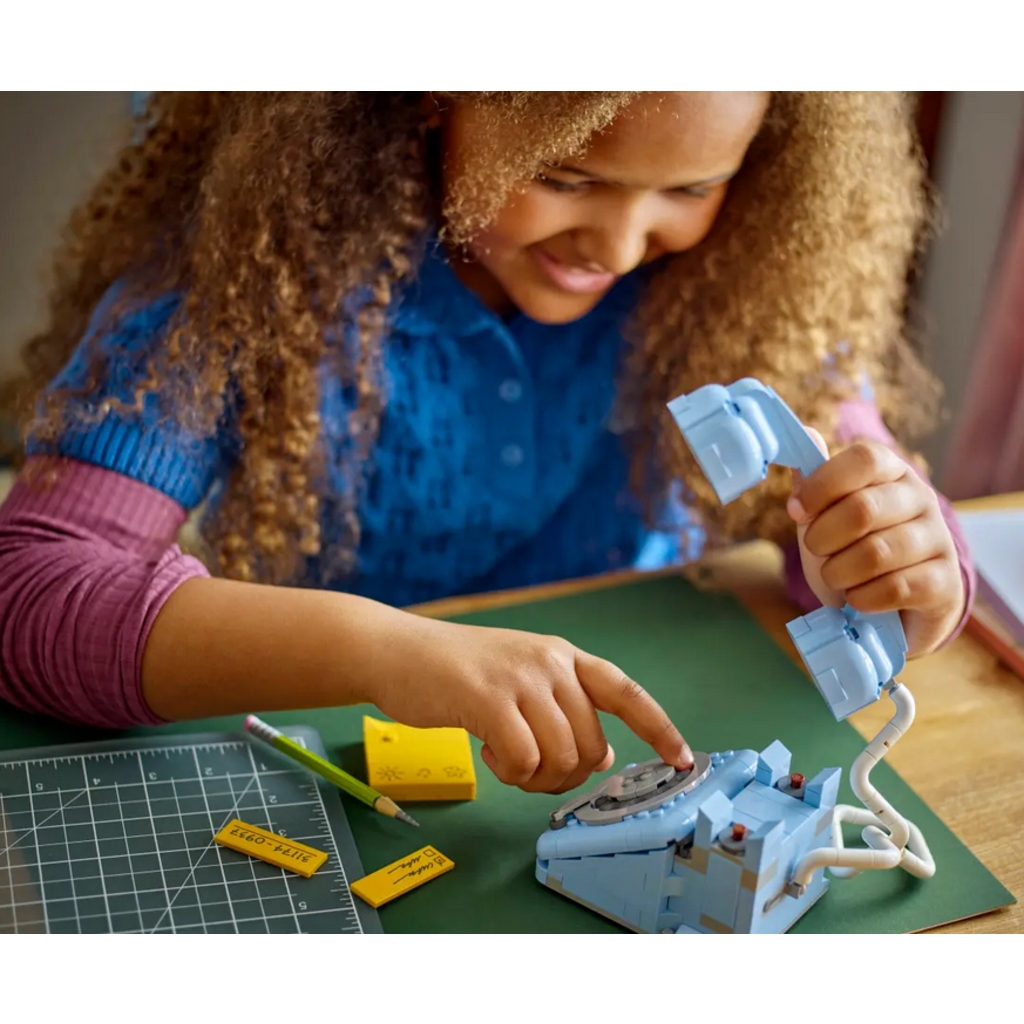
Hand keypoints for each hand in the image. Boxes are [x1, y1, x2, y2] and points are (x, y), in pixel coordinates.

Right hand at [368, 616, 693, 794]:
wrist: (397, 651)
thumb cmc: (459, 674)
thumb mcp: (520, 679)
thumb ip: (561, 708)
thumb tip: (600, 754)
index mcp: (563, 656)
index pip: (626, 692)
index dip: (659, 728)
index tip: (683, 760)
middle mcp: (550, 662)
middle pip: (591, 745)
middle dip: (566, 774)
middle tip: (529, 769)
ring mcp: (521, 677)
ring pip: (562, 757)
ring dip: (535, 776)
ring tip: (504, 757)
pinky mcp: (489, 699)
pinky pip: (525, 761)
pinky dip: (509, 772)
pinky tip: (487, 752)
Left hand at [788, 434, 964, 656]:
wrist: (888, 608)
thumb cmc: (851, 551)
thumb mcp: (824, 517)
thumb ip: (814, 482)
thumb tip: (806, 434)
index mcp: (891, 471)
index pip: (864, 459)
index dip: (823, 485)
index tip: (796, 511)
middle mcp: (922, 498)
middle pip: (863, 508)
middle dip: (823, 537)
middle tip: (815, 550)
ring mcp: (939, 539)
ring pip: (876, 553)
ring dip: (839, 572)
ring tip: (836, 577)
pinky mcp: (945, 582)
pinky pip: (893, 588)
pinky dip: (862, 597)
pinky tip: (858, 598)